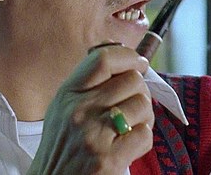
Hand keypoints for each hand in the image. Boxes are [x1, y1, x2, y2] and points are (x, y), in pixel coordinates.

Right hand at [27, 44, 154, 174]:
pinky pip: (145, 134)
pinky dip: (142, 140)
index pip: (103, 59)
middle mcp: (80, 110)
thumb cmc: (65, 146)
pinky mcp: (109, 158)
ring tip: (130, 128)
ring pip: (142, 104)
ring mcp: (94, 134)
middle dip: (140, 92)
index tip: (139, 63)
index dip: (129, 56)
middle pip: (132, 80)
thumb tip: (122, 51)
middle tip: (132, 108)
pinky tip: (128, 146)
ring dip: (144, 117)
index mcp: (69, 94)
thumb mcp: (66, 108)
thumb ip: (91, 81)